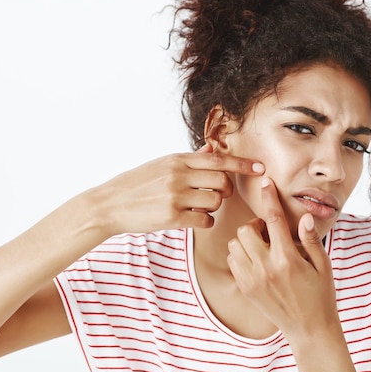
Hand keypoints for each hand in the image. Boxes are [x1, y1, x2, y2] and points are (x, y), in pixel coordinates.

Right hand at [89, 143, 263, 235]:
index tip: (261, 168)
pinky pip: (205, 220)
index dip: (243, 164)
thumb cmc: (138, 184)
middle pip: (223, 182)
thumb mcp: (162, 164)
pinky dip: (205, 222)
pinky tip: (194, 220)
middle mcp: (178, 174)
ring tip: (197, 207)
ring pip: (215, 201)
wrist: (109, 204)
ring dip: (213, 207)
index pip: (218, 159)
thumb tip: (211, 149)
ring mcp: (174, 196)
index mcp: (178, 159)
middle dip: (225, 191)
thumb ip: (189, 159)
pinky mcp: (171, 217)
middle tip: (214, 195)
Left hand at [226, 177, 339, 341]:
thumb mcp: (323, 265)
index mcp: (288, 259)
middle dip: (256, 224)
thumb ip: (311, 239)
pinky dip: (241, 255)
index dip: (269, 197)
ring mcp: (252, 280)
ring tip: (263, 247)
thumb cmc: (321, 295)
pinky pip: (233, 261)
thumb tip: (304, 216)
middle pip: (246, 229)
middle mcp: (266, 268)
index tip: (266, 183)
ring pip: (235, 244)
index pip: (274, 220)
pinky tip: (257, 260)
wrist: (309, 329)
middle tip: (269, 232)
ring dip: (246, 240)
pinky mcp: (245, 288)